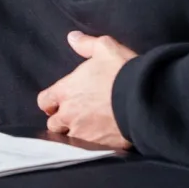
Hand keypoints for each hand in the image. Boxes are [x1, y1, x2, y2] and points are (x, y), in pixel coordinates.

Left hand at [35, 31, 136, 149]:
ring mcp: (83, 133)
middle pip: (53, 124)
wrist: (144, 99)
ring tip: (87, 131)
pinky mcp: (99, 146)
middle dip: (61, 122)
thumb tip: (72, 37)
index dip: (49, 103)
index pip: (44, 101)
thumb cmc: (122, 72)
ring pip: (69, 139)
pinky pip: (88, 150)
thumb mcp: (105, 48)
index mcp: (66, 91)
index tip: (57, 104)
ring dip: (75, 135)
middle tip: (74, 118)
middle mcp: (69, 114)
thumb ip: (86, 44)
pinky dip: (91, 146)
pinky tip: (100, 142)